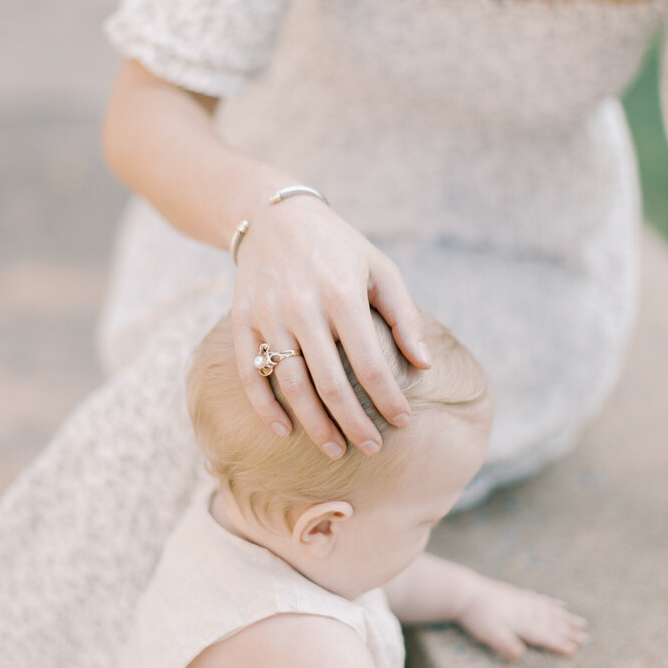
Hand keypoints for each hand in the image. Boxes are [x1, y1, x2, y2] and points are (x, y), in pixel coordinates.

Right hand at [231, 192, 427, 457]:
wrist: (273, 216)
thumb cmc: (338, 247)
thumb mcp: (379, 269)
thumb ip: (403, 316)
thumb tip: (425, 365)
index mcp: (342, 294)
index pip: (369, 363)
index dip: (388, 398)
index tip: (403, 422)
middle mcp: (303, 308)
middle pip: (329, 384)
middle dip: (354, 424)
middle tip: (372, 449)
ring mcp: (268, 316)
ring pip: (291, 385)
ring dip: (314, 424)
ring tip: (335, 450)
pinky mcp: (242, 320)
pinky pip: (250, 373)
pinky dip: (265, 407)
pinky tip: (285, 431)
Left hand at [456, 573, 588, 659]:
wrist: (465, 592)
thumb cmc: (477, 616)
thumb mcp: (488, 633)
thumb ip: (505, 644)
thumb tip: (520, 656)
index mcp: (521, 623)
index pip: (544, 635)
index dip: (559, 643)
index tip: (575, 650)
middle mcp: (526, 611)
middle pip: (551, 623)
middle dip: (569, 632)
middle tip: (587, 639)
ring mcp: (523, 602)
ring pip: (549, 611)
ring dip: (566, 618)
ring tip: (582, 623)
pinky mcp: (516, 595)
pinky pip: (540, 599)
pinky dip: (551, 603)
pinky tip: (560, 604)